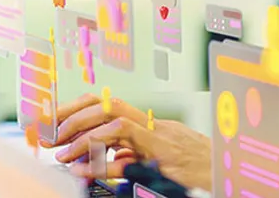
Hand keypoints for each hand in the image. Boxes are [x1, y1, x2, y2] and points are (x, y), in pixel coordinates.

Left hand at [46, 93, 212, 190]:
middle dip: (72, 114)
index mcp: (152, 126)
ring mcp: (161, 139)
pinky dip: (101, 159)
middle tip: (46, 130)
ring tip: (59, 150)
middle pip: (107, 104)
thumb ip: (135, 157)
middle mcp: (155, 127)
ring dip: (82, 132)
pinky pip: (127, 150)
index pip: (108, 106)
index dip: (77, 108)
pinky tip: (82, 170)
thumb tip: (106, 161)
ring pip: (115, 119)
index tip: (52, 119)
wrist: (231, 174)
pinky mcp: (165, 156)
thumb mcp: (161, 163)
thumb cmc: (202, 171)